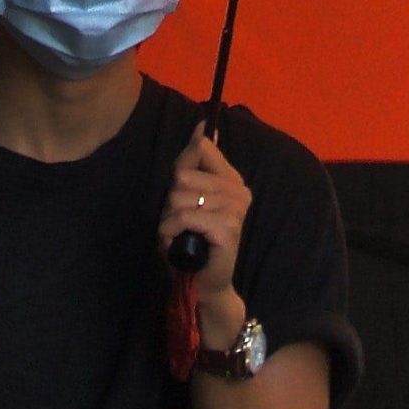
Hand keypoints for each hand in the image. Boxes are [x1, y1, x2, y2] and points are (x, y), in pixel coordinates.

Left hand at [157, 119, 251, 297]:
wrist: (203, 282)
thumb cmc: (191, 238)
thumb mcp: (186, 195)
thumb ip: (192, 161)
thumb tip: (202, 126)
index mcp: (232, 179)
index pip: (201, 149)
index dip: (181, 169)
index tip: (184, 193)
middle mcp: (239, 190)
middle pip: (183, 176)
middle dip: (171, 202)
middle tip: (180, 223)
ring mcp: (236, 209)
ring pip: (180, 197)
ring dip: (169, 220)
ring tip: (180, 235)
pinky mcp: (228, 228)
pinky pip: (185, 216)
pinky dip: (171, 231)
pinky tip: (178, 242)